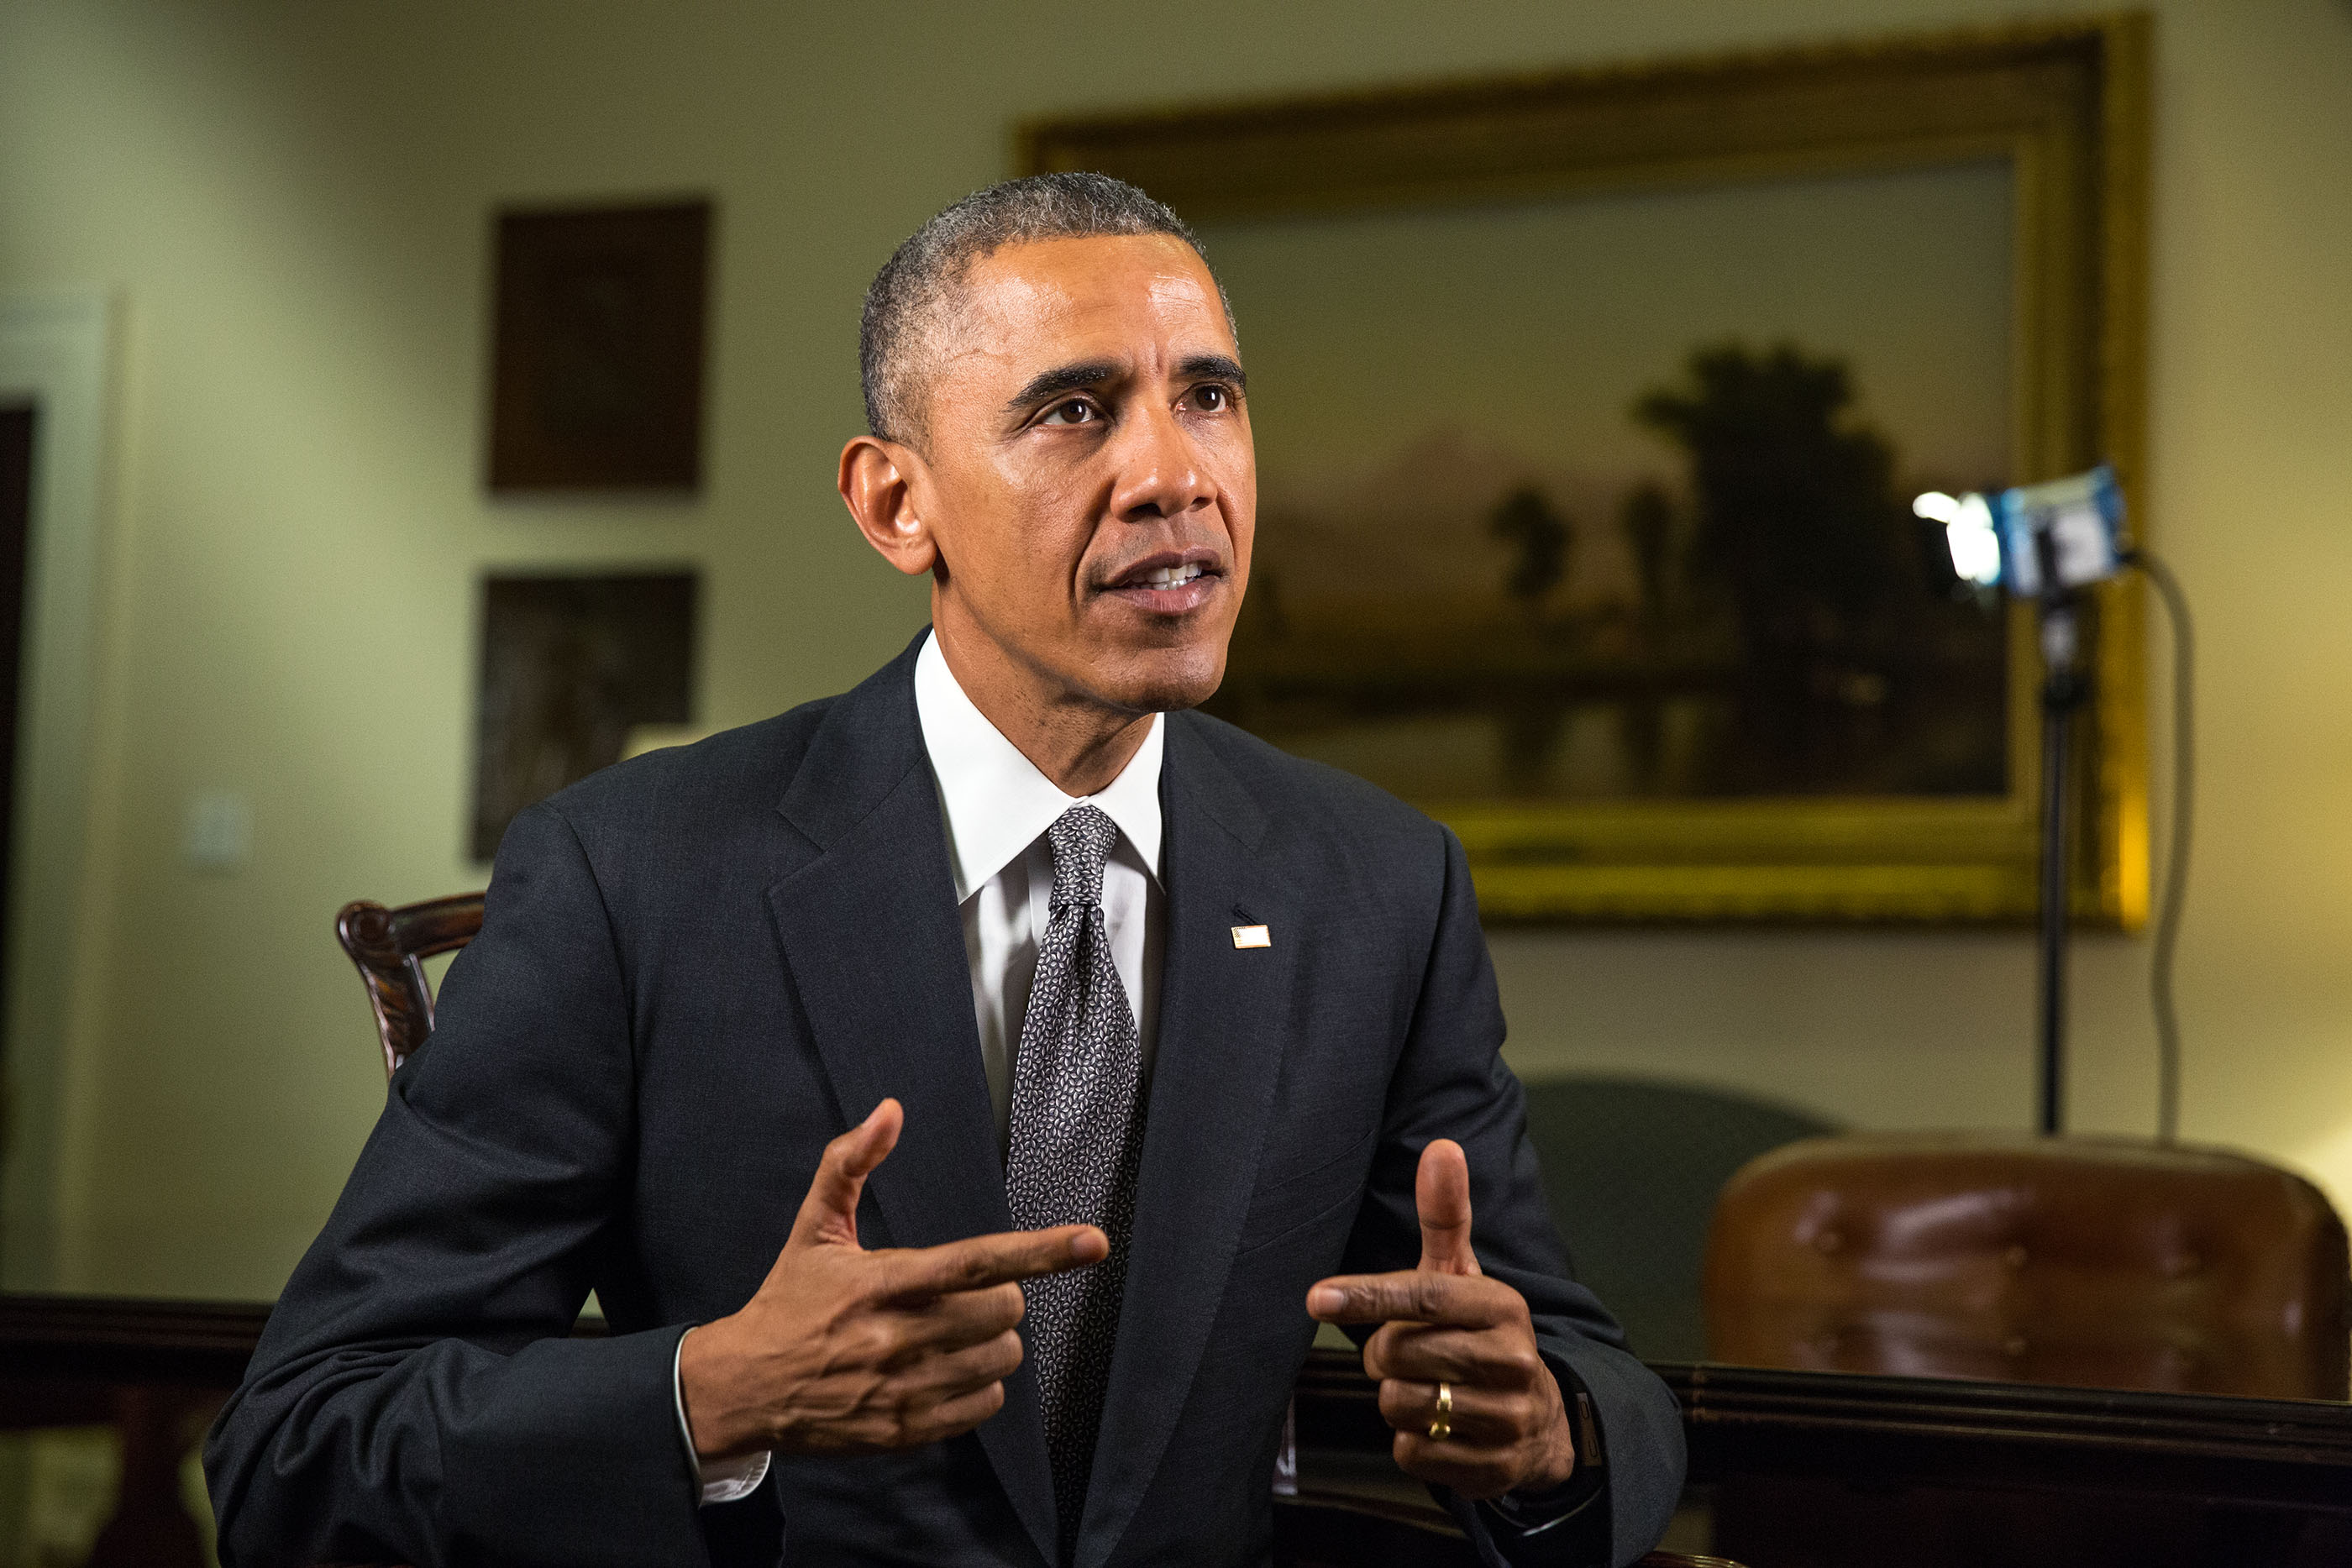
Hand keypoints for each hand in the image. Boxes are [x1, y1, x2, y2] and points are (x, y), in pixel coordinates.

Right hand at [679, 1098, 1105, 1461]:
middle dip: (1002, 1300)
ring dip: (993, 1343)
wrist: (743, 1387)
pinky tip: (948, 1371)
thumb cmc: (788, 1301)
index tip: (1092, 1242)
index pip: (973, 1263)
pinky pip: (983, 1407)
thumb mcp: (812, 1228)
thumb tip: (890, 1110)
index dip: (1039, 1252)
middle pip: (1000, 1314)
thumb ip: (850, 1163)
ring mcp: (901, 1389)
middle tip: (970, 1297)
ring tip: (956, 1334)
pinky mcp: (903, 1430)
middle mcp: (894, 1338)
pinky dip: (981, 1387)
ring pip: (999, 1362)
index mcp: (879, 1283)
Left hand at [1305, 1139, 1574, 1500]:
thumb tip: (1442, 1147)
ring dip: (1396, 1398)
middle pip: (1400, 1354)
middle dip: (1387, 1354)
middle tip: (1408, 1353)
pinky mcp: (1492, 1469)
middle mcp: (1512, 1359)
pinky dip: (1412, 1441)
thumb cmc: (1480, 1333)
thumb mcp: (1465, 1275)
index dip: (1367, 1296)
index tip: (1317, 1298)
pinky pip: (1412, 1452)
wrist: (1538, 1417)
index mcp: (1502, 1306)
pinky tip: (1438, 1426)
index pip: (1423, 1297)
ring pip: (1400, 1405)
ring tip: (1426, 1386)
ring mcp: (1506, 1417)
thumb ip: (1445, 1215)